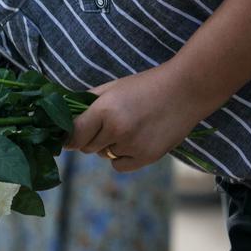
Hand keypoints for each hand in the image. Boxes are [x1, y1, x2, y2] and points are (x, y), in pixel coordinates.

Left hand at [64, 65, 202, 171]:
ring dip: (108, 146)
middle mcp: (116, 129)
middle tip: (104, 125)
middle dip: (90, 138)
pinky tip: (134, 141)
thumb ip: (87, 102)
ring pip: (103, 155)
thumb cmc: (146, 85)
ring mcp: (132, 145)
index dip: (67, 137)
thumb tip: (64, 116)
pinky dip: (121, 157)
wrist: (186, 90)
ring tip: (128, 126)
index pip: (73, 134)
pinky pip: (119, 165)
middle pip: (86, 147)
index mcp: (104, 109)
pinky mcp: (147, 157)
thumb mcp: (113, 87)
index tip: (67, 137)